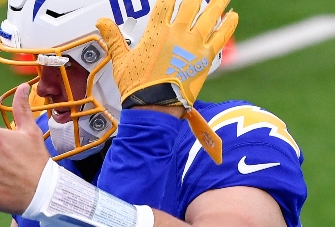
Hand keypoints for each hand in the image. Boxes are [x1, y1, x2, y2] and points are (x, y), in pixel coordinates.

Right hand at [97, 0, 236, 104]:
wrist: (154, 108)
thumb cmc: (137, 88)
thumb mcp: (121, 61)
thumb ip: (114, 38)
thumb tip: (101, 22)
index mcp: (156, 32)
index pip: (167, 2)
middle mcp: (177, 34)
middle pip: (192, 4)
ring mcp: (194, 45)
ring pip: (210, 16)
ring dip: (218, 3)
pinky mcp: (205, 58)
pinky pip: (220, 37)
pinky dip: (228, 25)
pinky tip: (233, 15)